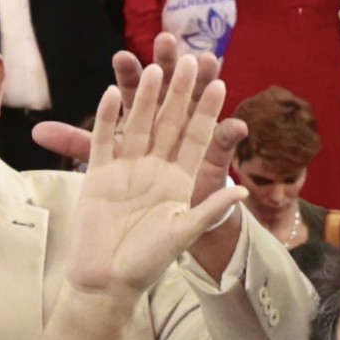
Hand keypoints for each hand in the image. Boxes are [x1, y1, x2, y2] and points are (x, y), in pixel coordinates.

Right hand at [55, 48, 243, 298]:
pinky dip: (106, 118)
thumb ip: (209, 210)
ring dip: (144, 98)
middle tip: (188, 60)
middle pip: (168, 123)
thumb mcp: (184, 233)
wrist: (107, 279)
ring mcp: (125, 168)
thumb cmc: (148, 262)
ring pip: (136, 125)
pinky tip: (112, 94)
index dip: (208, 111)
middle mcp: (154, 167)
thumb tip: (242, 190)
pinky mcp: (98, 174)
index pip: (197, 138)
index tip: (219, 82)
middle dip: (179, 93)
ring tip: (153, 69)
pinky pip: (102, 140)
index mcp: (179, 179)